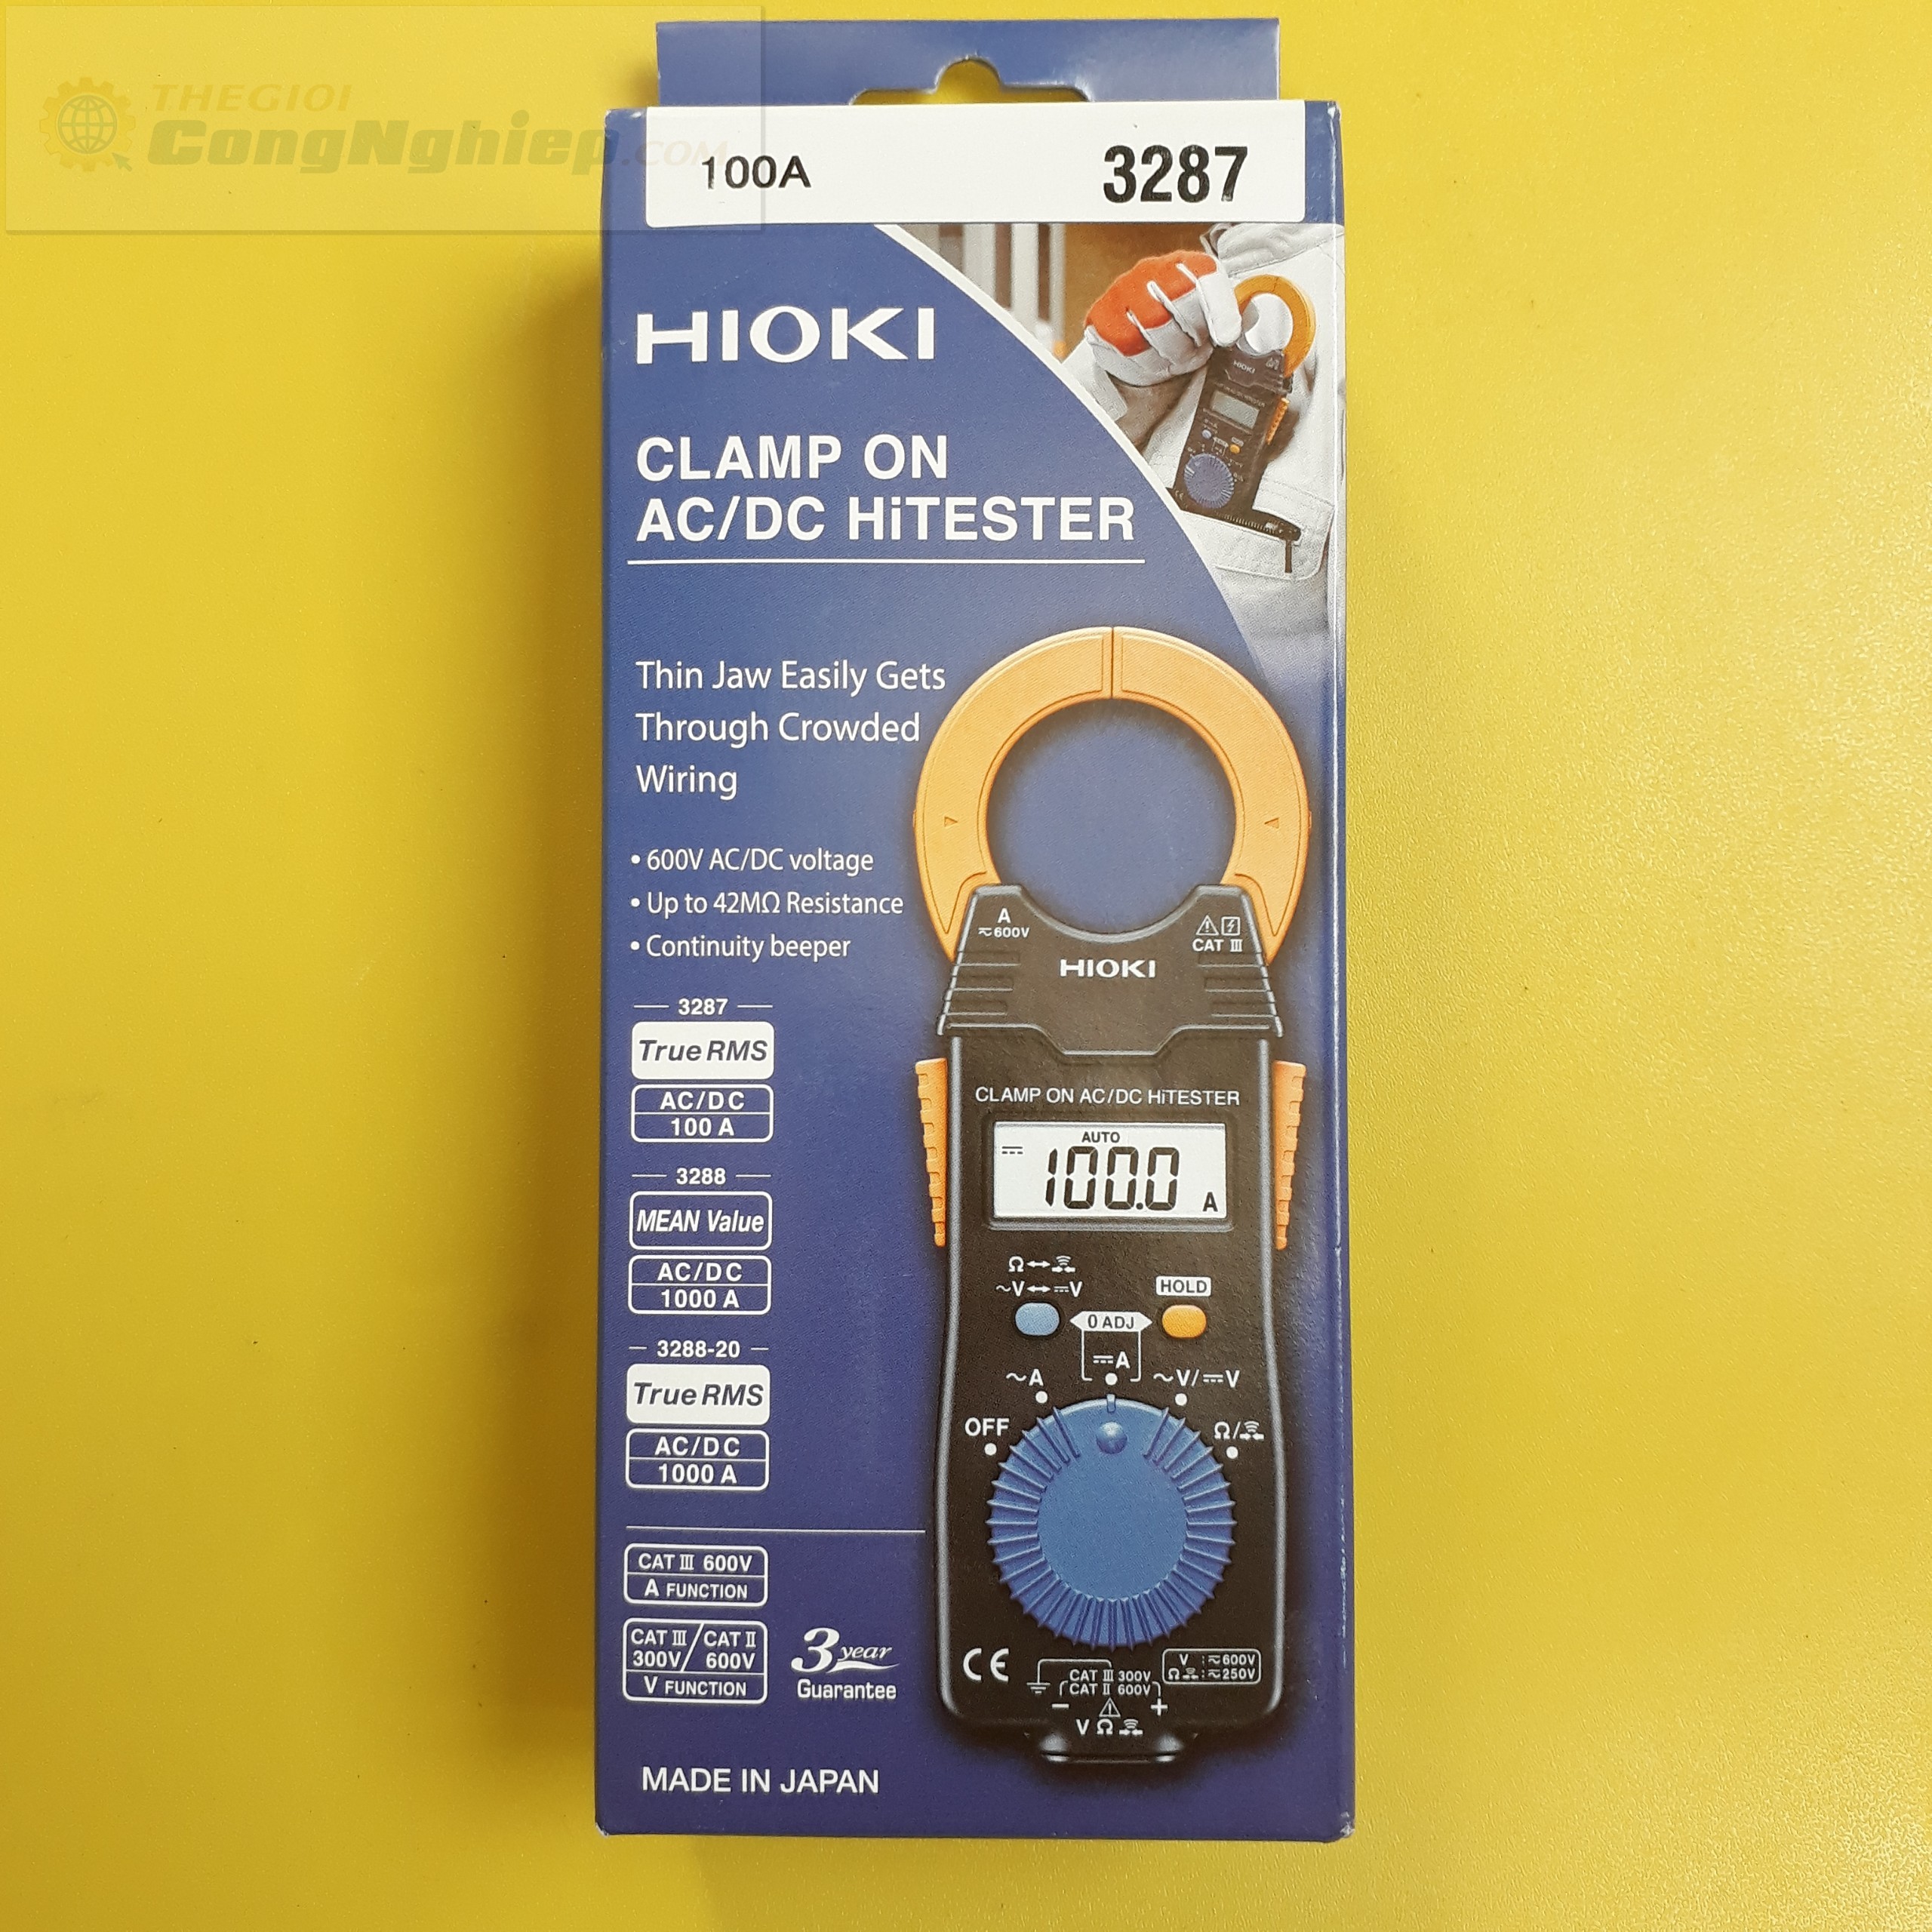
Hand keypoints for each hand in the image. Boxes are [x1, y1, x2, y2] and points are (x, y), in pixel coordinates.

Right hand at [1082, 249, 1241, 386]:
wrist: (1139, 346)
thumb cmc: (1180, 332)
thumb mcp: (1213, 321)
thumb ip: (1233, 321)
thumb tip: (1260, 336)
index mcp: (1188, 264)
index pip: (1205, 278)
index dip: (1219, 310)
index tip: (1226, 337)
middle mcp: (1153, 270)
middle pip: (1178, 302)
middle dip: (1191, 336)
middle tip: (1197, 349)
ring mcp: (1124, 290)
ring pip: (1152, 326)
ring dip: (1169, 352)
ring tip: (1175, 356)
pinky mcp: (1102, 316)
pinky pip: (1126, 344)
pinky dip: (1144, 362)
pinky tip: (1154, 361)